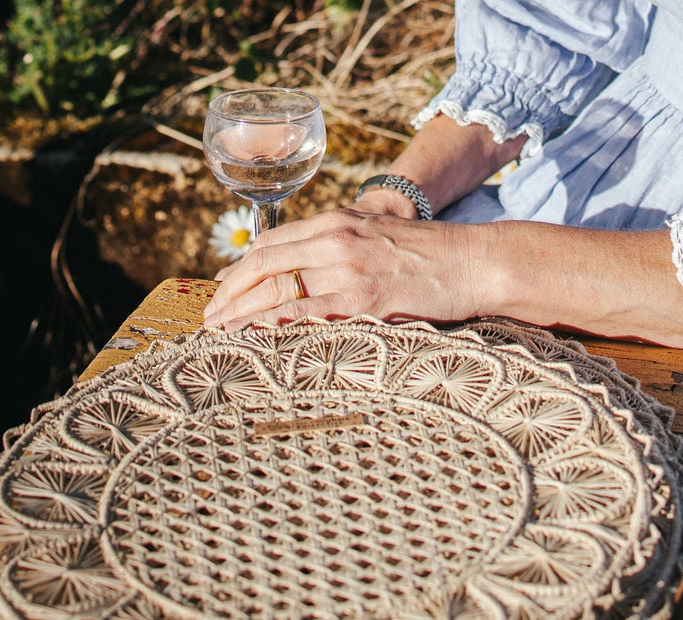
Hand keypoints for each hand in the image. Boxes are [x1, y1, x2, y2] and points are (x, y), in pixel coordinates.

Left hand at [203, 207, 485, 330]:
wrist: (473, 261)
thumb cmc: (427, 255)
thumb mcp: (376, 235)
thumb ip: (339, 247)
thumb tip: (308, 270)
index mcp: (335, 222)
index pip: (270, 243)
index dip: (239, 269)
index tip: (222, 291)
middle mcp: (334, 238)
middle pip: (263, 262)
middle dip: (228, 291)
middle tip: (209, 316)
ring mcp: (347, 267)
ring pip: (277, 287)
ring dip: (240, 310)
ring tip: (219, 330)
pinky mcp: (364, 298)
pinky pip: (307, 312)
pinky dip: (273, 324)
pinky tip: (252, 334)